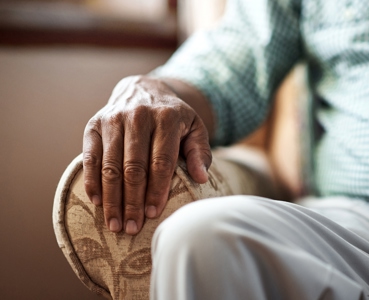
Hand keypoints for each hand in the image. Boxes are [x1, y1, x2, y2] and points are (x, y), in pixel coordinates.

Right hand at [83, 76, 211, 234]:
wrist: (143, 89)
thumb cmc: (172, 116)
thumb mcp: (194, 128)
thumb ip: (199, 152)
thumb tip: (202, 178)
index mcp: (166, 118)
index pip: (161, 162)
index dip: (157, 190)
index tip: (153, 214)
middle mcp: (138, 116)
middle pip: (134, 167)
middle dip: (132, 202)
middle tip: (132, 228)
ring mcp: (113, 119)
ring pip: (111, 165)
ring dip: (112, 198)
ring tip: (115, 224)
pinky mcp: (94, 124)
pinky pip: (90, 156)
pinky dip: (92, 180)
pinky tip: (97, 201)